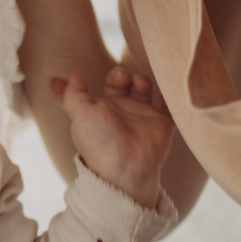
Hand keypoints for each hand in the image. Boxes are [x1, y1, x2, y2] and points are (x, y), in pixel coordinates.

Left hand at [53, 67, 171, 208]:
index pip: (88, 90)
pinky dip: (170, 93)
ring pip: (143, 87)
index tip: (76, 73)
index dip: (82, 81)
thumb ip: (72, 94)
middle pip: (119, 82)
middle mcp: (119, 110)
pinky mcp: (162, 122)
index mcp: (98, 109)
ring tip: (140, 84)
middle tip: (121, 78)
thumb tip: (69, 74)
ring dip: (142, 79)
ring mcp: (142, 115)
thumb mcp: (80, 115)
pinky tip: (166, 83)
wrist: (128, 168)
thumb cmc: (100, 141)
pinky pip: (169, 103)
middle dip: (119, 74)